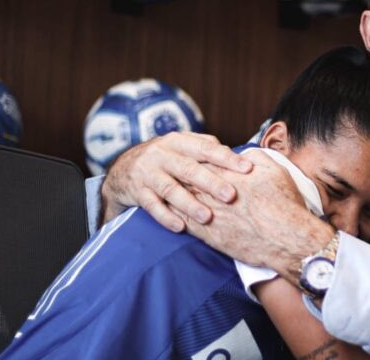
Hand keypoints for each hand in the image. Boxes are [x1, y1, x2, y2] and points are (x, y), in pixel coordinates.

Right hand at [100, 131, 251, 230]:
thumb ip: (206, 148)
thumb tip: (237, 156)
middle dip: (211, 182)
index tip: (247, 169)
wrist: (122, 169)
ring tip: (207, 217)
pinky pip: (151, 206)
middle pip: (189, 169)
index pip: (205, 148)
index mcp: (178, 142)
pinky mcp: (137, 192)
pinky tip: (180, 227)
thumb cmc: (164, 158)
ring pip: (170, 189)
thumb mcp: (181, 146)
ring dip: (189, 204)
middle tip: (231, 195)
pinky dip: (165, 217)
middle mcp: (161, 155)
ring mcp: (148, 173)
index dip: (226, 158)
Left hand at [186, 150, 333, 278]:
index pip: (203, 160)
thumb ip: (254, 156)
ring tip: (167, 192)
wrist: (285, 237)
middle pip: (188, 179)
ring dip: (174, 196)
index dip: (198, 159)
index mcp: (227, 172)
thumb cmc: (283, 202)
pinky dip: (176, 218)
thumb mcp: (273, 169)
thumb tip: (243, 155)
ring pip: (182, 201)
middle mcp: (213, 192)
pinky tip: (172, 215)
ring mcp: (208, 213)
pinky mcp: (209, 235)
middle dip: (180, 175)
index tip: (193, 159)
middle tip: (174, 173)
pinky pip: (184, 223)